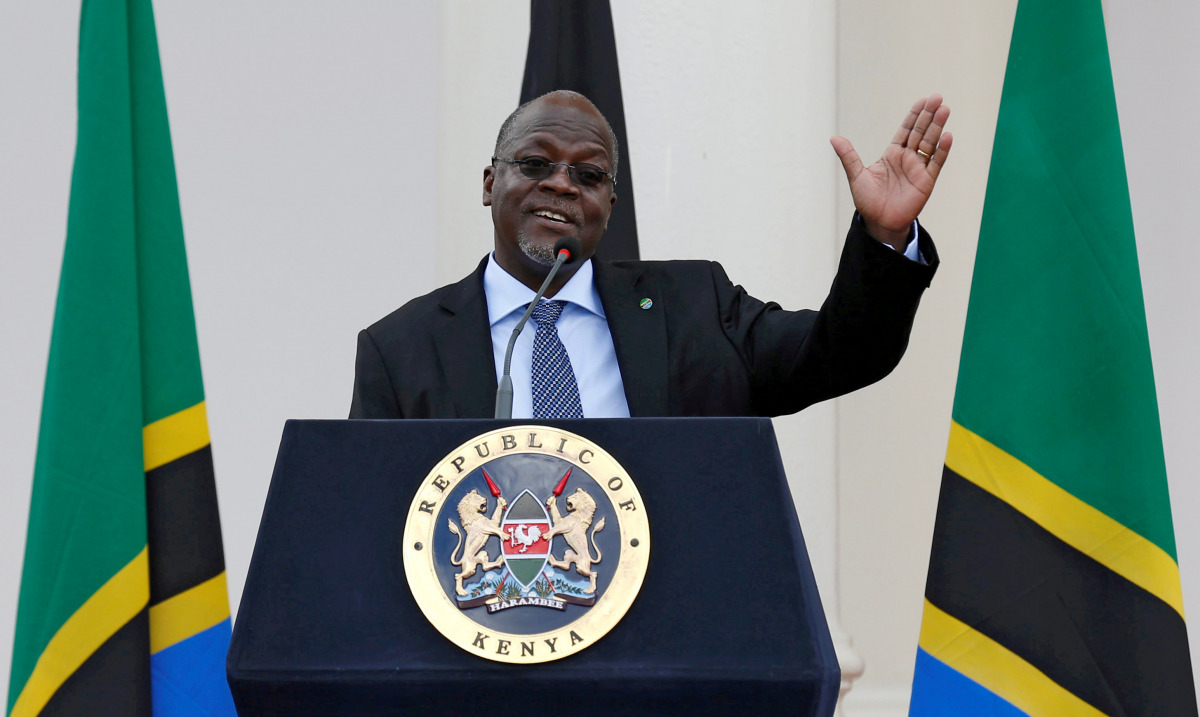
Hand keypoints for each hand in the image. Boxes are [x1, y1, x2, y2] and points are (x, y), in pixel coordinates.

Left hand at [830, 95, 952, 249]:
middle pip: (920, 132)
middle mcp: (907, 158)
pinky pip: (936, 163)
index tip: (923, 100)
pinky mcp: (926, 181)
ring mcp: (918, 169)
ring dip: (937, 127)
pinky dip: (942, 150)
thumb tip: (834, 138)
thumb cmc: (868, 201)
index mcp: (892, 154)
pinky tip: (947, 136)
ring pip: (930, 143)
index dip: (914, 115)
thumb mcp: (856, 176)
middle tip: (937, 98)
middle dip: (928, 115)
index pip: (906, 130)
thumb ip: (848, 156)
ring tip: (945, 110)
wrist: (879, 223)